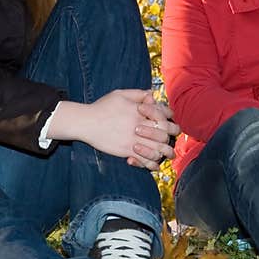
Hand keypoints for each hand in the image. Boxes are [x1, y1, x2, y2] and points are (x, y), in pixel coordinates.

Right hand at [49, 89, 178, 169]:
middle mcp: (140, 126)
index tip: (168, 119)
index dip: (169, 117)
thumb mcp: (120, 94)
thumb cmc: (102, 107)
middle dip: (172, 135)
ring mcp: (134, 140)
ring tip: (166, 153)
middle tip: (170, 136)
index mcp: (140, 112)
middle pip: (165, 133)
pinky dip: (152, 164)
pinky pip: (145, 161)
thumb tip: (152, 94)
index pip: (164, 115)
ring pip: (159, 150)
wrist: (86, 122)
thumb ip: (138, 94)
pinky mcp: (127, 151)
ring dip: (165, 152)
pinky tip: (154, 163)